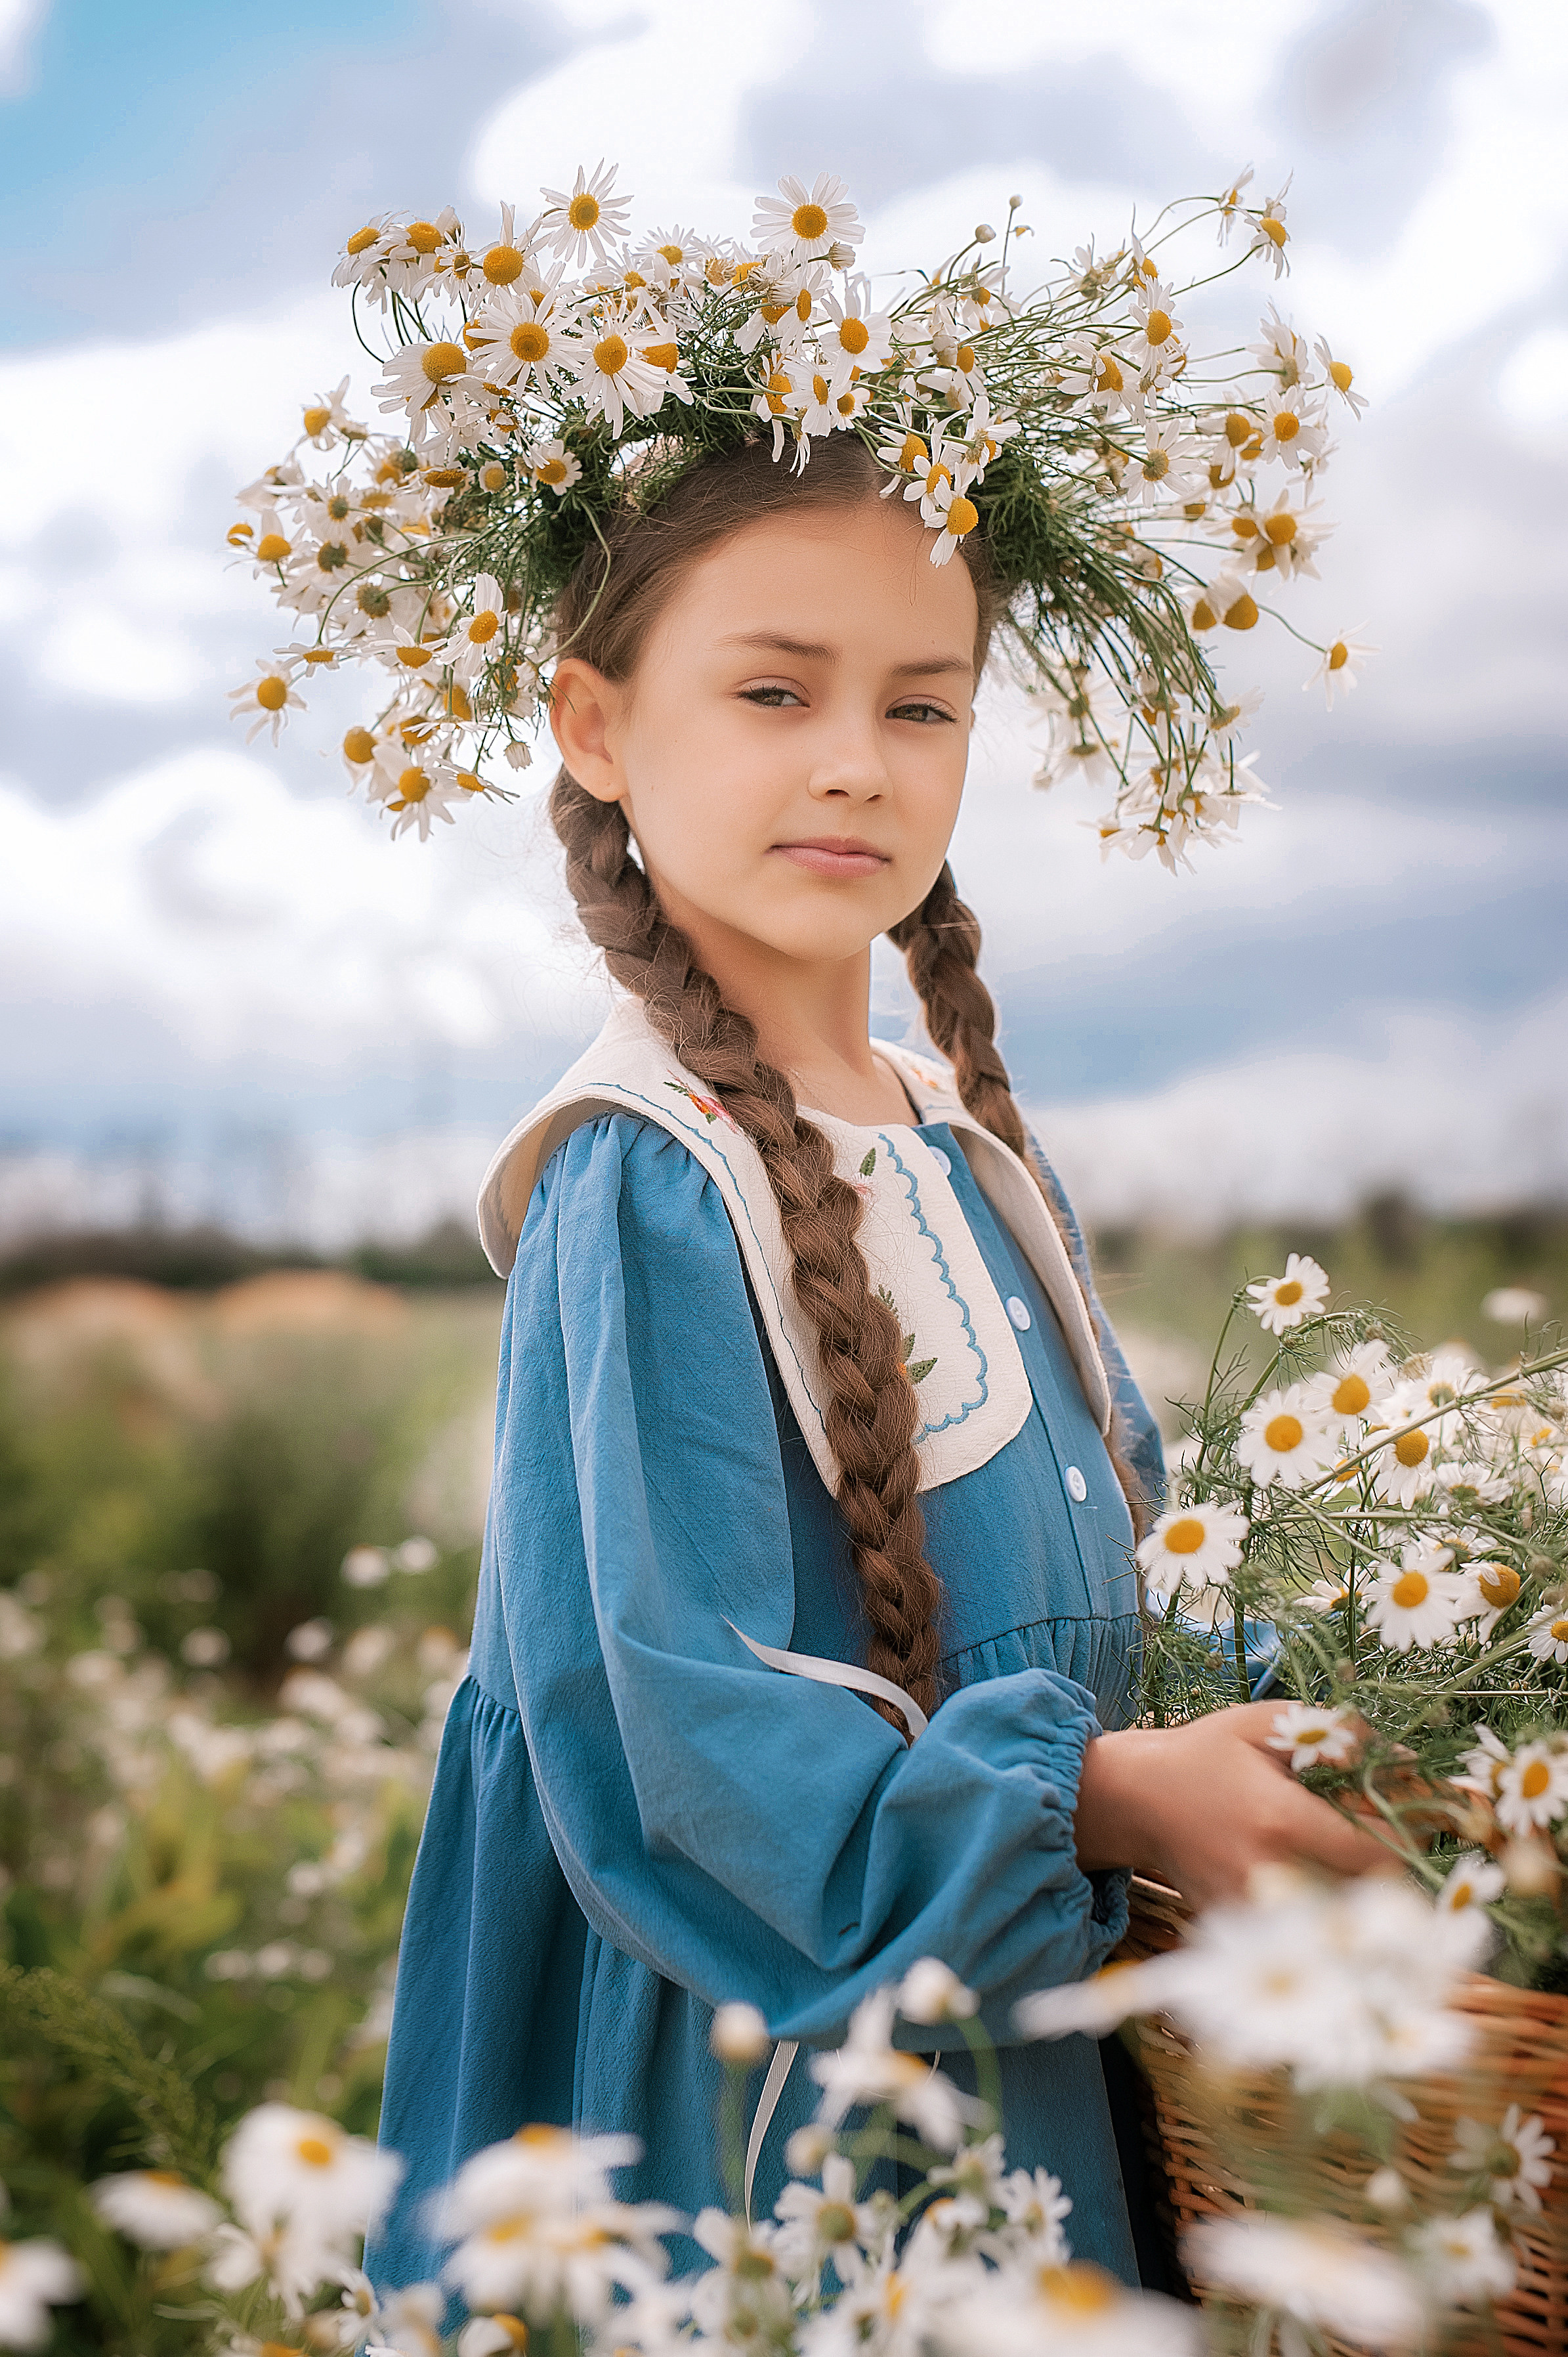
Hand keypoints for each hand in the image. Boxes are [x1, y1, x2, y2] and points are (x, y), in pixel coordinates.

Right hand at [1073, 1702, 1399, 1907]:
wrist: (1136, 1800)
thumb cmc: (1206, 1755)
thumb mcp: (1265, 1725)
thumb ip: (1336, 1734)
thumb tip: (1405, 1758)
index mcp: (1281, 1821)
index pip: (1377, 1853)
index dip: (1410, 1840)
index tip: (1416, 1820)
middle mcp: (1270, 1876)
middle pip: (1369, 1897)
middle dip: (1393, 1871)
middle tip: (1393, 1842)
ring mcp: (1254, 1913)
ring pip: (1343, 1923)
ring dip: (1364, 1896)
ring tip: (1356, 1861)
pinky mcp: (1242, 1932)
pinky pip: (1306, 1934)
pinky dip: (1326, 1914)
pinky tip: (1316, 1880)